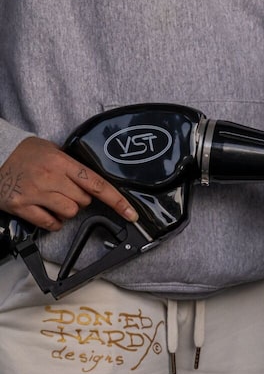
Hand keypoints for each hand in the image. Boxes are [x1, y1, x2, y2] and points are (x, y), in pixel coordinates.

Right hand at [0, 137, 137, 230]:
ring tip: (53, 199)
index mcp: (62, 162)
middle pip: (84, 201)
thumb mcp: (51, 149)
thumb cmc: (22, 152)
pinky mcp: (21, 206)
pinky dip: (52, 222)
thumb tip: (93, 180)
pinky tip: (45, 211)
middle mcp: (50, 177)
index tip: (131, 214)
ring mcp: (35, 192)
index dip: (117, 201)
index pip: (97, 184)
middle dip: (80, 199)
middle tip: (65, 190)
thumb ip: (72, 164)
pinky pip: (50, 223)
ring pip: (70, 213)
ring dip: (66, 210)